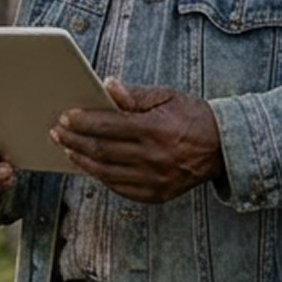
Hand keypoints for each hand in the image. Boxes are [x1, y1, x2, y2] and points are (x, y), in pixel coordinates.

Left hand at [51, 78, 223, 203]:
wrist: (223, 148)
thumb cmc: (193, 117)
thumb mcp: (167, 97)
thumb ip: (135, 95)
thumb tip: (107, 86)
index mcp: (155, 130)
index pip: (109, 126)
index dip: (83, 122)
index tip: (65, 117)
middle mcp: (154, 158)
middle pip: (102, 151)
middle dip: (74, 141)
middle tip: (58, 132)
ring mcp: (155, 180)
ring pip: (106, 173)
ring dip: (82, 160)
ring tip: (68, 149)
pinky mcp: (156, 195)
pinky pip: (119, 188)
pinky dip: (101, 176)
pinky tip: (90, 165)